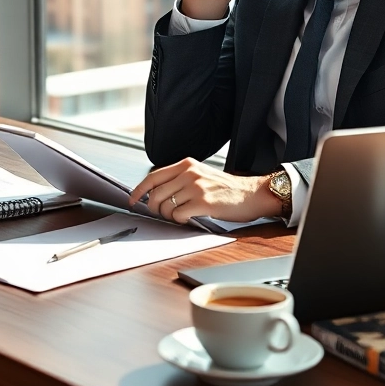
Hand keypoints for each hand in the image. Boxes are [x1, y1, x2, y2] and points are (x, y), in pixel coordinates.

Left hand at [127, 158, 281, 223]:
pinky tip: (189, 217)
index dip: (138, 190)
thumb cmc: (227, 189)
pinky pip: (178, 215)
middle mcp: (189, 173)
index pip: (153, 176)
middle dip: (154, 208)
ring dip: (167, 215)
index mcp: (187, 164)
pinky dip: (179, 220)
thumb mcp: (202, 175)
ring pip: (165, 206)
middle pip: (155, 193)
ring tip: (178, 215)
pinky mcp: (204, 202)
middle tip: (161, 213)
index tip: (133, 199)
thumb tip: (156, 192)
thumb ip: (181, 179)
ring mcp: (196, 187)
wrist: (251, 194)